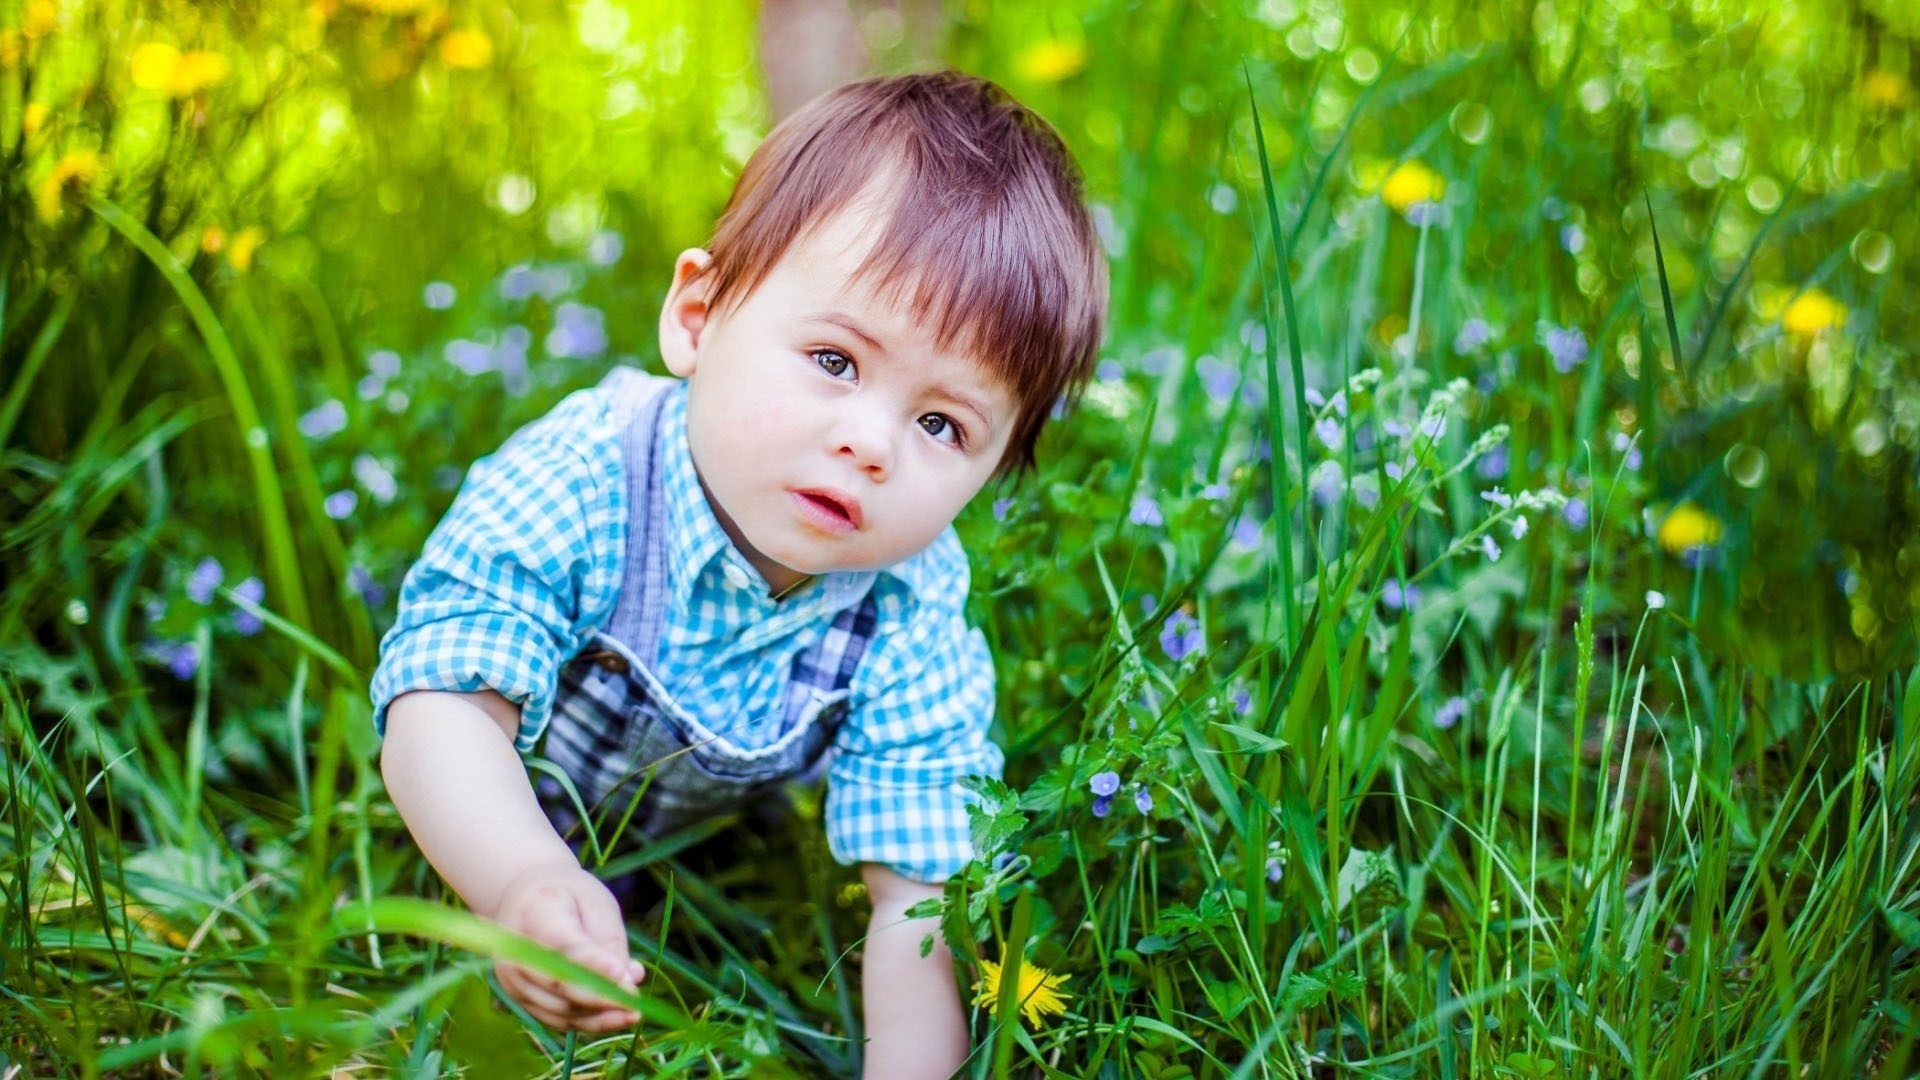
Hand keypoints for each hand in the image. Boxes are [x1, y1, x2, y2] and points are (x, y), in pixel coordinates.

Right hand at [491, 863, 646, 1032]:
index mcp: (536, 913)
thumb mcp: (596, 903)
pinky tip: (616, 1018)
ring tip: (631, 1012)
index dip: (593, 963)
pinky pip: (557, 1019)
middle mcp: (516, 951)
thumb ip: (611, 941)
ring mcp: (513, 979)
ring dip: (598, 1016)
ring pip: (559, 1009)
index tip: (623, 974)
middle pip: (558, 983)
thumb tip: (629, 981)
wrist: (525, 900)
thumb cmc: (568, 897)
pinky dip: (588, 1022)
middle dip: (600, 997)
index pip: (563, 944)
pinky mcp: (520, 999)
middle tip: (634, 1003)